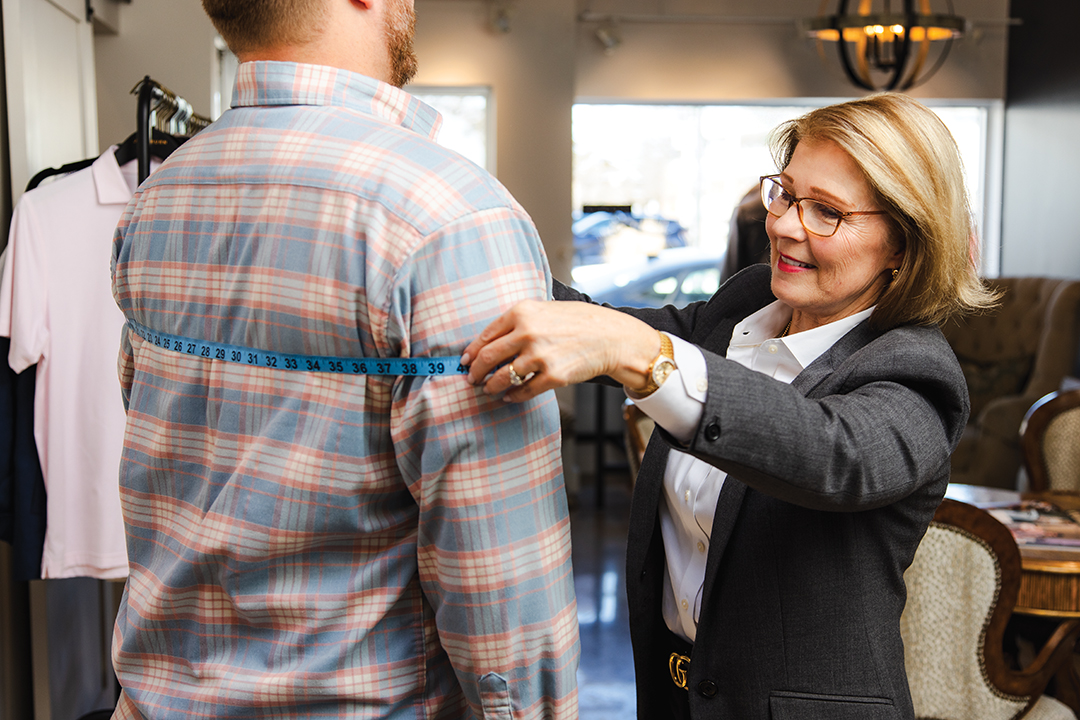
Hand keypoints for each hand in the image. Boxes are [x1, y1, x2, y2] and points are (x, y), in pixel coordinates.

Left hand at [461, 300, 660, 401]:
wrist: (610, 336)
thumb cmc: (577, 322)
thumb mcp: (544, 310)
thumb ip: (518, 322)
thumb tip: (490, 343)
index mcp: (522, 312)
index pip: (486, 336)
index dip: (472, 352)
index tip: (466, 361)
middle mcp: (527, 332)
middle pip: (488, 358)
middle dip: (476, 372)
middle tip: (472, 379)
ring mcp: (540, 356)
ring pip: (502, 378)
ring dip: (492, 387)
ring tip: (490, 390)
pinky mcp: (553, 376)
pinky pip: (523, 391)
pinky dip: (513, 397)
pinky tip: (510, 397)